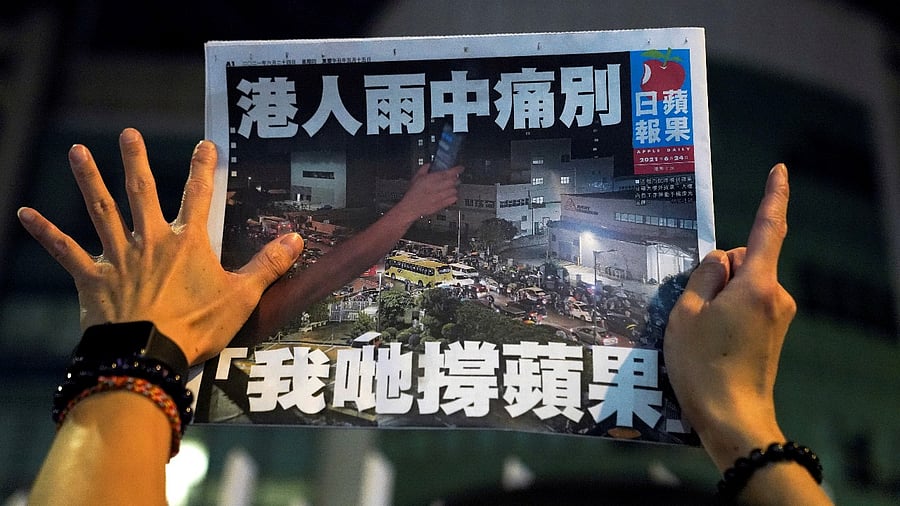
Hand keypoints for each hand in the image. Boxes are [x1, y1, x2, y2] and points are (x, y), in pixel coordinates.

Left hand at [17, 128, 303, 364]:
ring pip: (102, 210)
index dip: (203, 168)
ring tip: (76, 152)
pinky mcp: (92, 278)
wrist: (148, 356)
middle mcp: (151, 240)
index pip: (199, 196)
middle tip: (128, 133)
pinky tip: (23, 213)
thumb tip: (296, 239)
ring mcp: (118, 257)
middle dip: (136, 160)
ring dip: (89, 180)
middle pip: (142, 192)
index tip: (205, 144)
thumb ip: (268, 266)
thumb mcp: (241, 297)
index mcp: (188, 243)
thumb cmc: (196, 327)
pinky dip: (45, 232)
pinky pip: (65, 251)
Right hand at [388, 163, 462, 224]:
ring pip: (454, 190)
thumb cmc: (413, 194)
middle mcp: (436, 188)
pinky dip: (454, 196)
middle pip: (453, 181)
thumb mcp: (416, 178)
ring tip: (452, 186)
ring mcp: (439, 197)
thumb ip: (423, 169)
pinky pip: (452, 200)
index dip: (456, 170)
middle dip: (456, 178)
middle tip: (455, 177)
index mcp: (430, 180)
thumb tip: (428, 165)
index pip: (447, 173)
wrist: (410, 207)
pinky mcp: (441, 205)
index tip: (460, 168)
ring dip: (455, 187)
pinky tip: (451, 195)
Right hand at [664, 163, 794, 469]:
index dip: (773, 195)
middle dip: (719, 269)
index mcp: (757, 284)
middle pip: (746, 259)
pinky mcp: (774, 333)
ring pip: (745, 283)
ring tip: (698, 330)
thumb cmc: (703, 367)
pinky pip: (749, 304)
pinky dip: (728, 311)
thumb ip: (702, 277)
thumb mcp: (686, 314)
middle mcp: (776, 296)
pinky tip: (710, 339)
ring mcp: (778, 316)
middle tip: (692, 305)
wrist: (733, 419)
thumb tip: (718, 261)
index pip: (767, 228)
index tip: (779, 169)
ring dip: (720, 294)